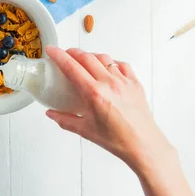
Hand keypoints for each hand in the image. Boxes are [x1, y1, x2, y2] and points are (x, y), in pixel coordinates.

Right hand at [45, 46, 174, 172]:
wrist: (143, 144)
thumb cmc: (117, 140)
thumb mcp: (85, 130)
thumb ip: (65, 120)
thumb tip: (51, 114)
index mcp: (94, 93)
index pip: (71, 67)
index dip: (59, 56)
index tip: (51, 50)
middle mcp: (109, 83)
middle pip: (86, 57)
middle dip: (73, 53)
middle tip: (65, 55)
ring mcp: (123, 81)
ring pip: (104, 58)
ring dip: (91, 56)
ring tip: (84, 60)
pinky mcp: (135, 83)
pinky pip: (121, 65)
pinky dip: (111, 62)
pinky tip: (107, 68)